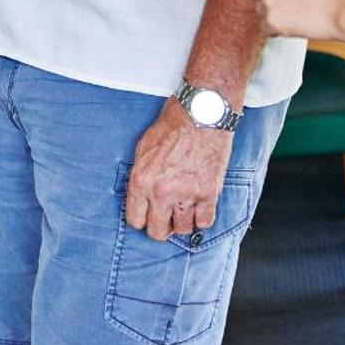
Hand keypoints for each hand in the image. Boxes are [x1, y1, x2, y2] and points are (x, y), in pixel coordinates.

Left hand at [125, 100, 232, 242]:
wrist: (201, 113)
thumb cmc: (173, 125)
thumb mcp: (143, 148)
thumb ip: (140, 176)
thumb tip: (140, 197)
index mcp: (141, 180)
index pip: (136, 220)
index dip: (142, 220)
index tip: (148, 217)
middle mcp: (162, 192)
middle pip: (158, 231)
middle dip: (161, 227)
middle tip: (166, 218)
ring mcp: (186, 194)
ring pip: (183, 229)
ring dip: (183, 222)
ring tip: (184, 209)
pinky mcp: (208, 193)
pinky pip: (204, 222)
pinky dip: (202, 218)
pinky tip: (199, 207)